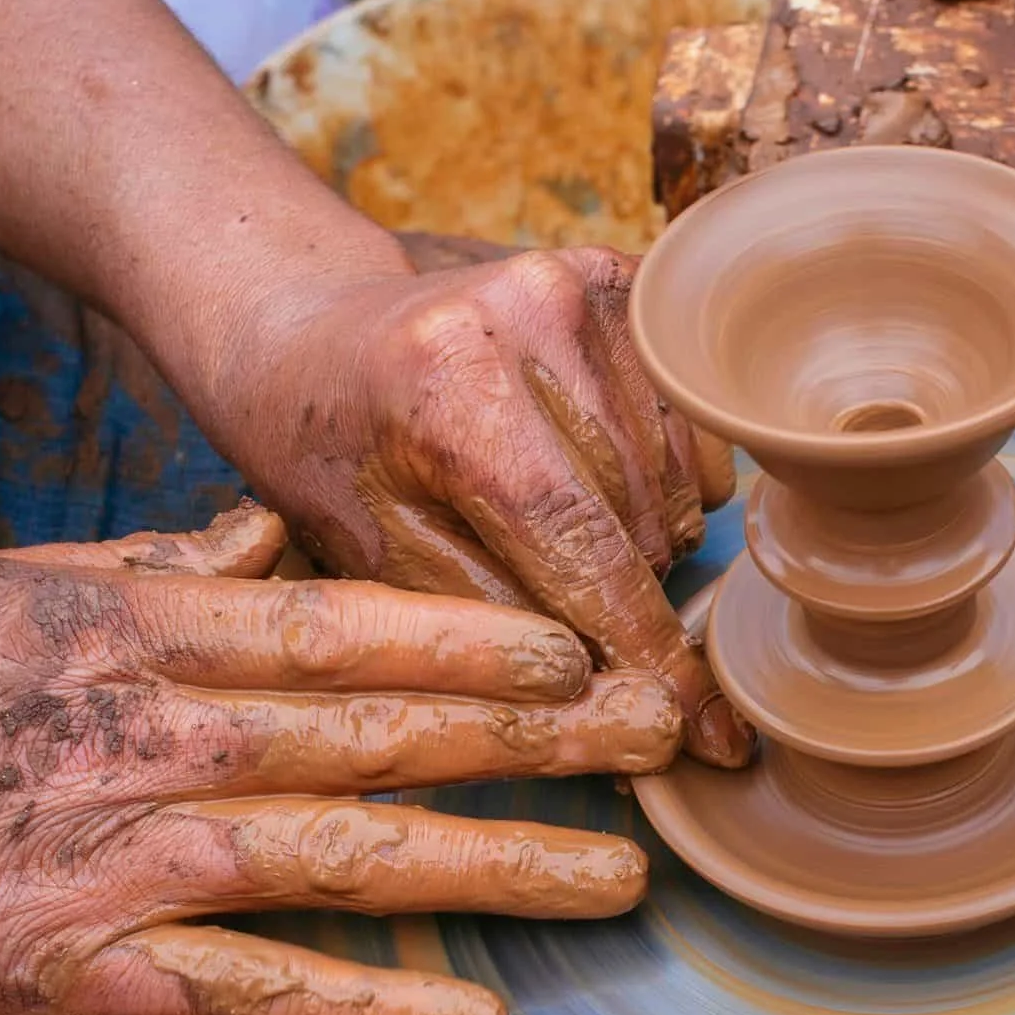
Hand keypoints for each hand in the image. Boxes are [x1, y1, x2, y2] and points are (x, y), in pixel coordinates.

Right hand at [0, 505, 678, 1014]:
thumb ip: (148, 571)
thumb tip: (266, 539)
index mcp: (140, 636)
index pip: (347, 626)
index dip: (479, 635)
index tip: (587, 639)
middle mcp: (159, 740)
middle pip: (383, 732)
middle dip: (537, 737)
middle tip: (658, 742)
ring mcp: (132, 863)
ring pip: (350, 857)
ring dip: (496, 868)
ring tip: (618, 883)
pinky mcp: (94, 977)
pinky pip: (260, 995)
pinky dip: (371, 1010)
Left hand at [188, 247, 753, 767]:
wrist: (309, 333)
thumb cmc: (329, 460)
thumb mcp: (374, 561)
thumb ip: (493, 627)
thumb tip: (617, 703)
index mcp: (449, 386)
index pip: (582, 545)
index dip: (647, 650)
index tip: (705, 735)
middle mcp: (532, 312)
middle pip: (636, 520)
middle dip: (622, 603)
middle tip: (570, 631)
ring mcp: (585, 286)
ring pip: (673, 482)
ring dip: (641, 546)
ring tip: (557, 546)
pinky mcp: (624, 279)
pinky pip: (688, 430)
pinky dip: (660, 486)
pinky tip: (591, 489)